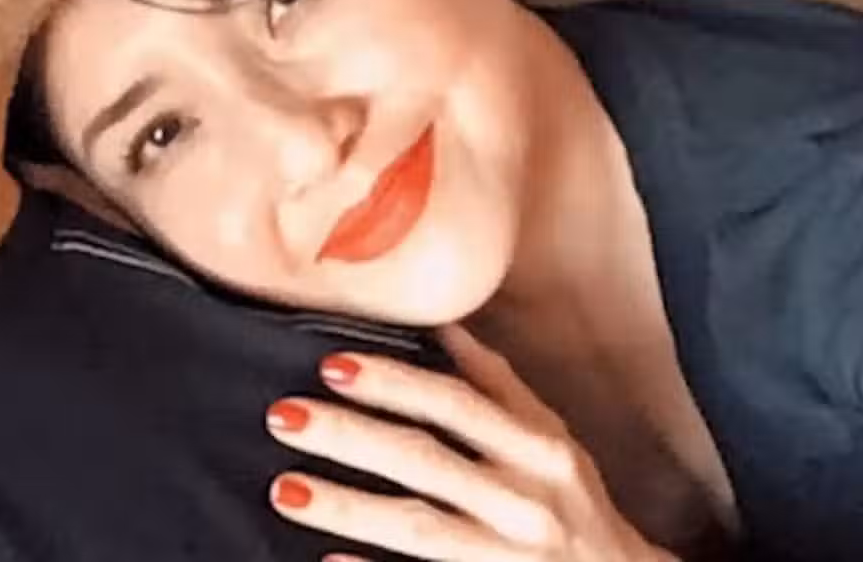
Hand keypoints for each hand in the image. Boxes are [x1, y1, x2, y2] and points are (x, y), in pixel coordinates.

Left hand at [265, 325, 674, 560]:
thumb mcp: (553, 438)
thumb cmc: (578, 504)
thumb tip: (443, 324)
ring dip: (346, 508)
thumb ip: (497, 385)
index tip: (331, 365)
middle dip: (350, 437)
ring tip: (285, 489)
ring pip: (417, 529)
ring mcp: (509, 558)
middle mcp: (526, 502)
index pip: (456, 405)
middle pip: (424, 462)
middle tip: (284, 416)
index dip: (393, 381)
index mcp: (538, 450)